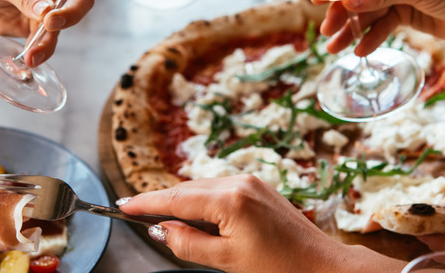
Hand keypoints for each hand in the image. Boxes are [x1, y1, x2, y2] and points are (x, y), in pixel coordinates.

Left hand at [0, 0, 102, 66]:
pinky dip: (42, 50)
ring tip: (35, 51)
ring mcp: (51, 6)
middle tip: (52, 23)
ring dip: (53, 37)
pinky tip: (31, 58)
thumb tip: (46, 10)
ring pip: (68, 23)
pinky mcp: (40, 27)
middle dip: (72, 13)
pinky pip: (50, 40)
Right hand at [119, 174, 404, 272]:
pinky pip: (220, 188)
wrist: (322, 265)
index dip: (145, 202)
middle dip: (163, 202)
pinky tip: (199, 218)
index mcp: (230, 199)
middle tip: (138, 216)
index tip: (123, 205)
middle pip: (188, 188)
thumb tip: (161, 229)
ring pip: (203, 186)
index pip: (176, 197)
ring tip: (168, 222)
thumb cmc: (280, 267)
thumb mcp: (226, 261)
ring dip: (184, 202)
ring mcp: (251, 181)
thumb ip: (188, 243)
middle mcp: (240, 181)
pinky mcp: (259, 186)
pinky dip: (204, 200)